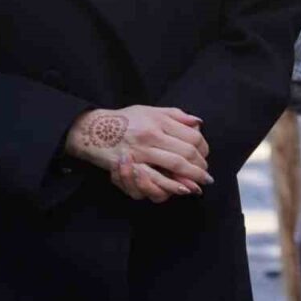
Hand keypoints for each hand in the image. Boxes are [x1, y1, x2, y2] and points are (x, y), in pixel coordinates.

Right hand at [65, 106, 212, 202]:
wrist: (94, 130)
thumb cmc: (125, 119)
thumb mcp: (150, 111)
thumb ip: (175, 115)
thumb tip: (198, 123)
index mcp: (158, 122)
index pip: (190, 136)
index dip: (203, 148)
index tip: (205, 156)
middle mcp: (151, 136)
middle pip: (185, 153)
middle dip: (199, 167)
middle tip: (206, 176)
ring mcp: (140, 153)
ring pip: (172, 166)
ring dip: (189, 178)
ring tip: (198, 185)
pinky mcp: (130, 167)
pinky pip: (152, 180)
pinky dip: (168, 186)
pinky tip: (179, 189)